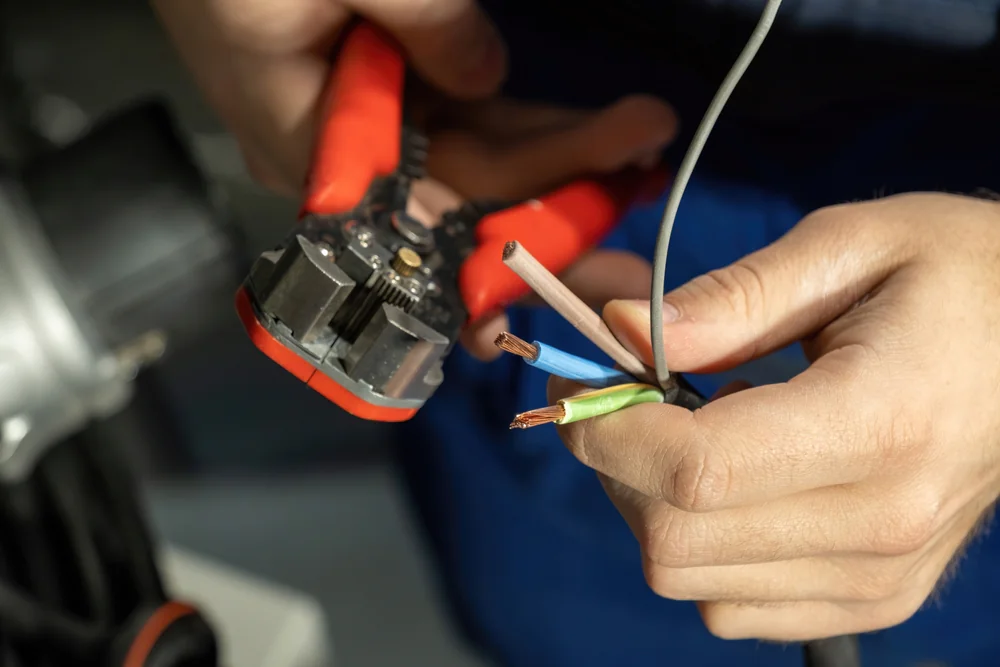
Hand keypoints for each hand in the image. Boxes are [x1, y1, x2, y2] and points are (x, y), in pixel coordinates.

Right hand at [153, 0, 679, 358]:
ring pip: (473, 159)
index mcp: (311, 151)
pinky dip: (522, 121)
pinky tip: (585, 129)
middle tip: (645, 184)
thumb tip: (489, 79)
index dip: (519, 232)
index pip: (431, 214)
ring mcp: (362, 126)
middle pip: (464, 195)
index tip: (594, 243)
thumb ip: (424, 27)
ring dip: (559, 156)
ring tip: (642, 145)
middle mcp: (339, 160)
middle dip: (560, 194)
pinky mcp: (381, 91)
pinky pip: (460, 120)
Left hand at [551, 193, 999, 640]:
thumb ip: (730, 298)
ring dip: (652, 506)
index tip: (585, 384)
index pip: (695, 470)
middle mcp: (883, 522)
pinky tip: (728, 484)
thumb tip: (619, 329)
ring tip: (682, 434)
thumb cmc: (957, 277)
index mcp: (880, 422)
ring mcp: (880, 575)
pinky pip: (733, 606)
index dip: (609, 429)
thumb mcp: (848, 246)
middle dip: (618, 465)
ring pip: (692, 581)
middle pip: (676, 540)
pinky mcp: (874, 596)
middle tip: (624, 400)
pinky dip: (700, 549)